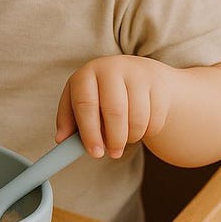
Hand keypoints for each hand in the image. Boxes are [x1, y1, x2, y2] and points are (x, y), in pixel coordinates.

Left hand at [55, 55, 171, 158]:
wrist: (139, 75)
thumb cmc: (102, 93)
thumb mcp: (81, 99)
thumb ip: (69, 120)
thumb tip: (61, 140)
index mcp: (87, 73)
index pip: (85, 104)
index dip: (89, 132)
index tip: (95, 153)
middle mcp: (112, 68)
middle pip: (114, 111)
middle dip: (113, 139)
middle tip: (113, 153)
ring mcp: (138, 74)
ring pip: (137, 118)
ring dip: (131, 137)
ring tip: (124, 138)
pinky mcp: (159, 84)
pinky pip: (155, 119)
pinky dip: (148, 132)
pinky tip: (140, 127)